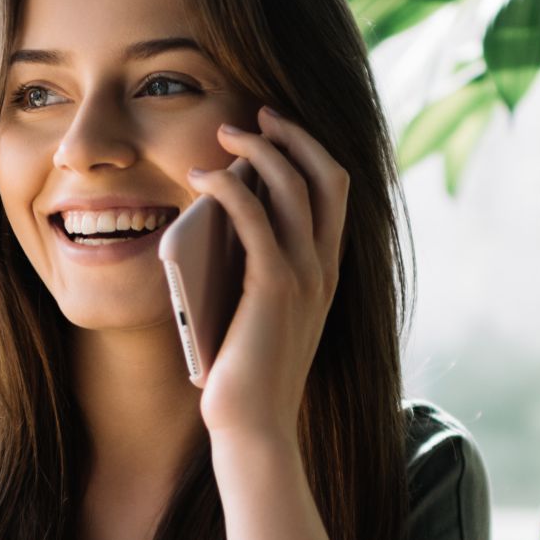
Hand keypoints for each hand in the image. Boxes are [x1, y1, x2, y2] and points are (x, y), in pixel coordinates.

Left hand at [183, 106, 349, 444]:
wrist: (254, 425)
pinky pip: (255, 216)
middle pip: (326, 174)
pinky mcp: (274, 286)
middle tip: (256, 114)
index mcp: (327, 271)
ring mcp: (306, 275)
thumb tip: (222, 214)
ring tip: (225, 134)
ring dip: (259, 148)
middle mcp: (326, 267)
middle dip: (292, 134)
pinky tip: (202, 177)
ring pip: (294, 185)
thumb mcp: (258, 309)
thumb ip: (255, 265)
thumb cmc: (246, 373)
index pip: (337, 191)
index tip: (276, 127)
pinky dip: (229, 185)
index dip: (310, 149)